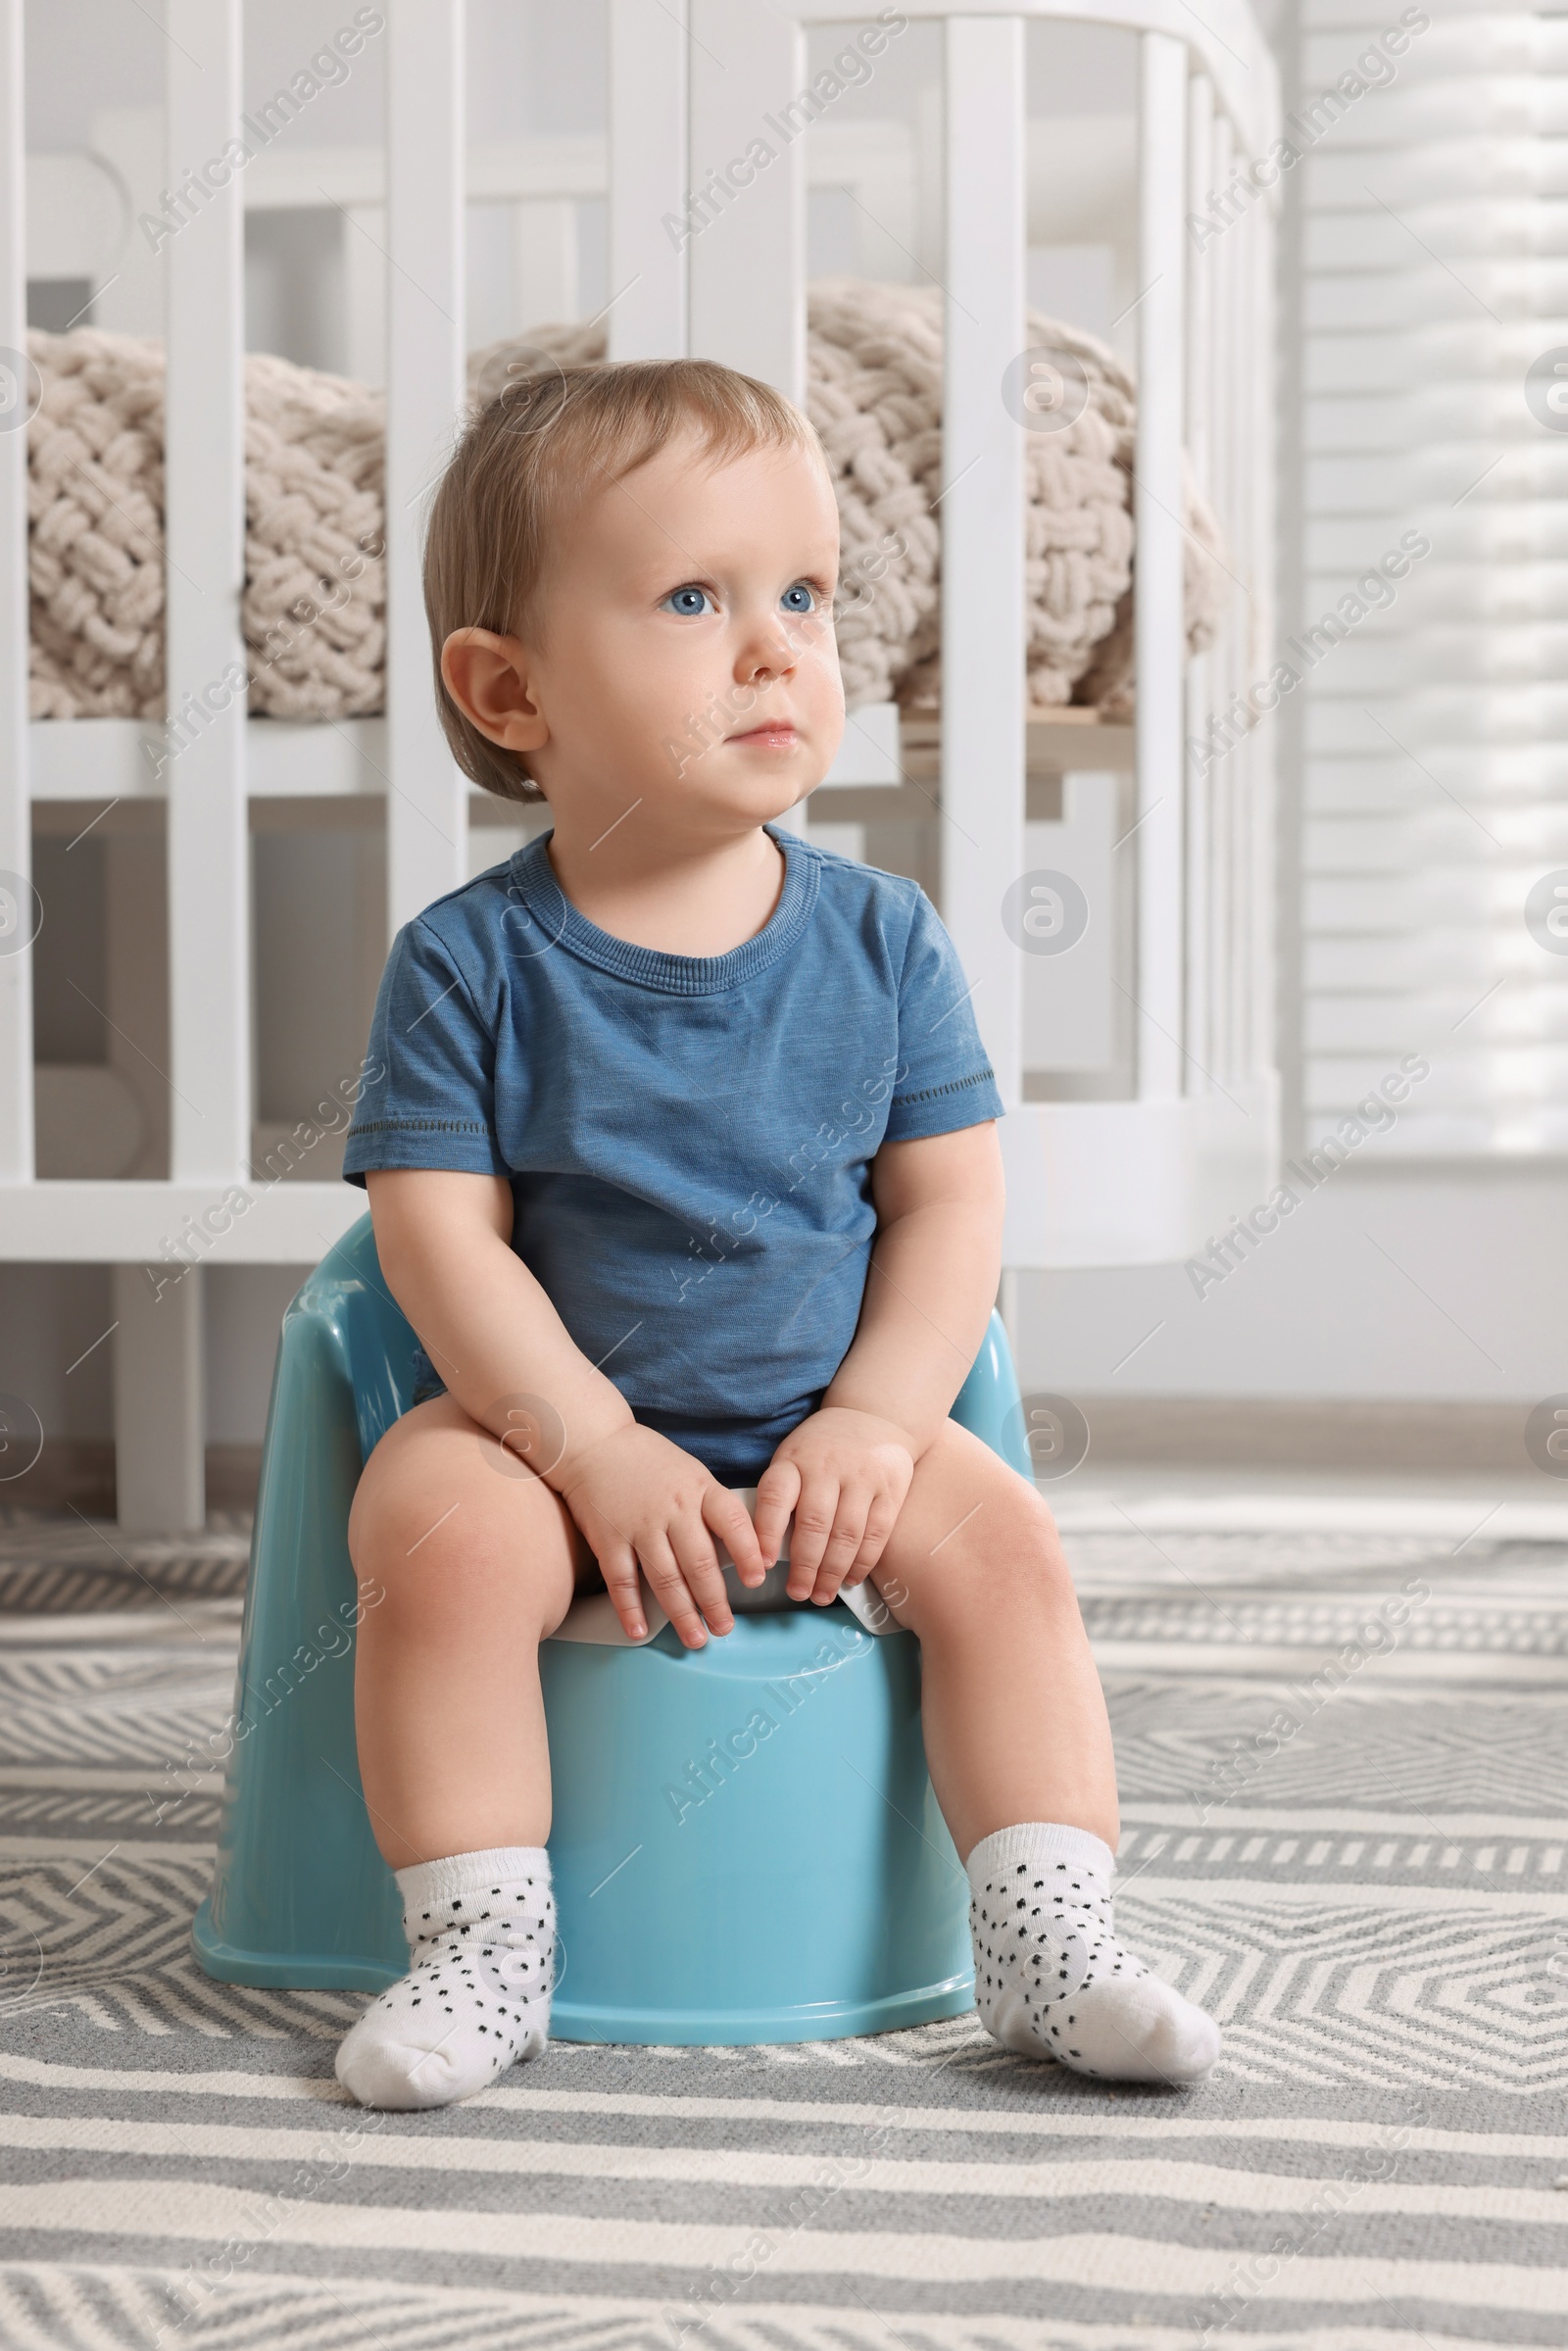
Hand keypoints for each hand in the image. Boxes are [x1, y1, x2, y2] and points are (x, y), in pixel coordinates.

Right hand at [558, 1422, 767, 1647]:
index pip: (733, 1522)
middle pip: (699, 1563)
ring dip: (682, 1613)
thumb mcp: (692, 1472)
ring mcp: (639, 1525)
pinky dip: (631, 1609)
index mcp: (700, 1489)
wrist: (594, 1441)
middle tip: (725, 1628)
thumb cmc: (649, 1460)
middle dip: (715, 1601)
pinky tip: (640, 1630)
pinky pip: (622, 1580)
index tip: (758, 1579)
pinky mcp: (608, 1538)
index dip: (748, 1552)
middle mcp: (673, 1509)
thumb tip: (743, 1548)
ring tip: (695, 1638)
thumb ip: (712, 1506)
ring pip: (665, 1579)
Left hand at [754, 1407, 913, 1607]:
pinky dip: (862, 1562)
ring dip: (832, 1571)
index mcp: (794, 1460)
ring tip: (821, 1594)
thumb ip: (782, 1496)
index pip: (775, 1498)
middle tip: (798, 1592)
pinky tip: (850, 1578)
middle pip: (814, 1524)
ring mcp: (862, 1477)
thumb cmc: (821, 1449)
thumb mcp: (793, 1458)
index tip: (761, 1565)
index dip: (766, 1534)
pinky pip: (876, 1533)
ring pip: (846, 1534)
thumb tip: (767, 1552)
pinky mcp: (890, 1489)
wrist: (874, 1415)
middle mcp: (828, 1466)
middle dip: (805, 1567)